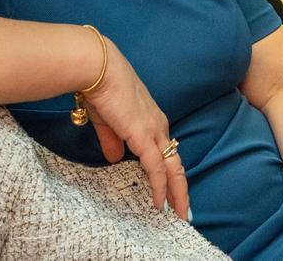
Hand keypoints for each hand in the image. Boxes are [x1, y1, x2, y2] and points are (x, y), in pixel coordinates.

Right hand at [81, 37, 188, 219]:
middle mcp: (158, 126)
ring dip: (177, 193)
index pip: (166, 151)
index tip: (170, 189)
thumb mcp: (107, 120)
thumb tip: (114, 158)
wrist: (99, 69)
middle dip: (181, 188)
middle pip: (176, 163)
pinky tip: (160, 203)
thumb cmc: (101, 88)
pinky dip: (160, 188)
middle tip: (184, 211)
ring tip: (179, 214)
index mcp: (151, 119)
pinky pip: (157, 169)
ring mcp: (154, 131)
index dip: (169, 171)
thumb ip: (112, 140)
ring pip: (173, 168)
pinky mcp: (144, 137)